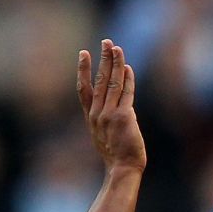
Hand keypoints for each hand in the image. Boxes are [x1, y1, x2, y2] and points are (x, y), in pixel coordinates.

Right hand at [77, 39, 145, 171]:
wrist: (122, 169)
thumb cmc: (116, 156)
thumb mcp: (103, 135)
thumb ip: (105, 119)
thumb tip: (116, 105)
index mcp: (91, 117)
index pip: (83, 89)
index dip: (83, 70)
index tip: (84, 53)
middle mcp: (97, 114)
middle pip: (99, 81)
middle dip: (103, 59)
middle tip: (106, 42)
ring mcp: (109, 115)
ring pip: (112, 83)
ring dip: (115, 64)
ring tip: (117, 48)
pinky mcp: (123, 117)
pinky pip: (126, 93)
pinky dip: (128, 80)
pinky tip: (129, 68)